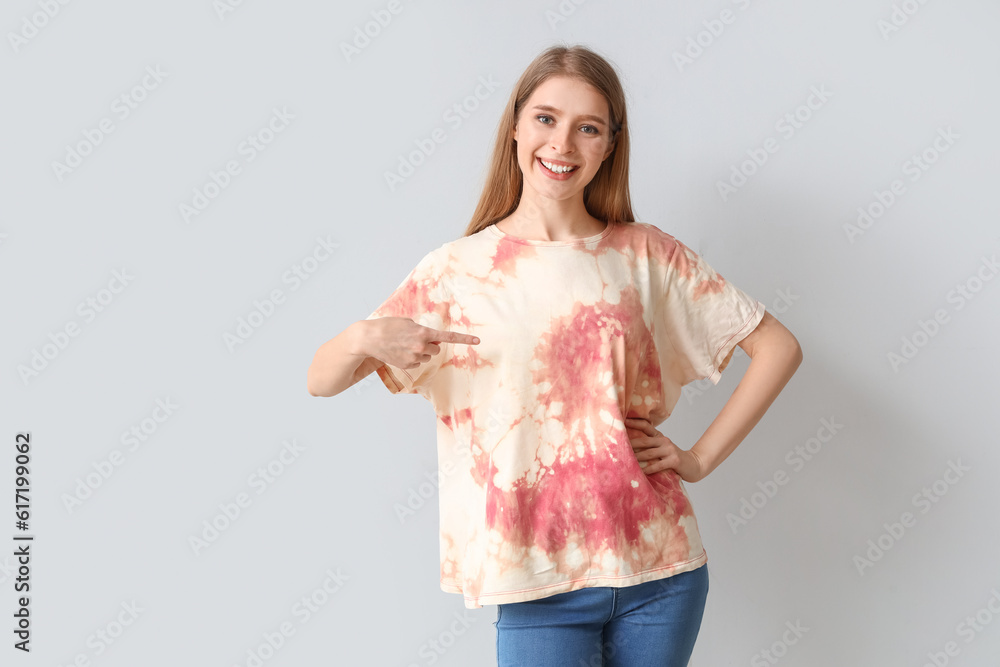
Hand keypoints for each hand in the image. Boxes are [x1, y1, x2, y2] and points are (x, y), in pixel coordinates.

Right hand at [364, 317, 478, 369]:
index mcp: (423, 333)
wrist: (369, 338)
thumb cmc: (387, 326)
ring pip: (427, 357)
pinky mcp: (408, 365)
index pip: (448, 337)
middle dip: (430, 345)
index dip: (464, 339)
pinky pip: (417, 363)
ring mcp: (414, 358)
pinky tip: (400, 352)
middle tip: (415, 339)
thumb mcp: (407, 322)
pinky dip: (412, 358)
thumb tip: (431, 339)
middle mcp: (421, 346)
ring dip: (421, 352)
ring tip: (404, 345)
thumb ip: (422, 330)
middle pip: (436, 349)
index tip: (477, 341)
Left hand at [624, 417, 707, 482]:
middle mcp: (664, 440)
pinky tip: (640, 472)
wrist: (693, 465)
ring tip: (624, 461)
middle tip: (616, 446)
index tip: (622, 421)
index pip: (645, 426)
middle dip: (629, 444)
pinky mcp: (674, 460)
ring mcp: (669, 450)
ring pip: (648, 453)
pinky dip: (648, 469)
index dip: (634, 423)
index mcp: (659, 436)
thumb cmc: (673, 459)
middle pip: (643, 441)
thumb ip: (650, 447)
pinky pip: (657, 465)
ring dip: (636, 458)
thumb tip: (628, 449)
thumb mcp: (662, 449)